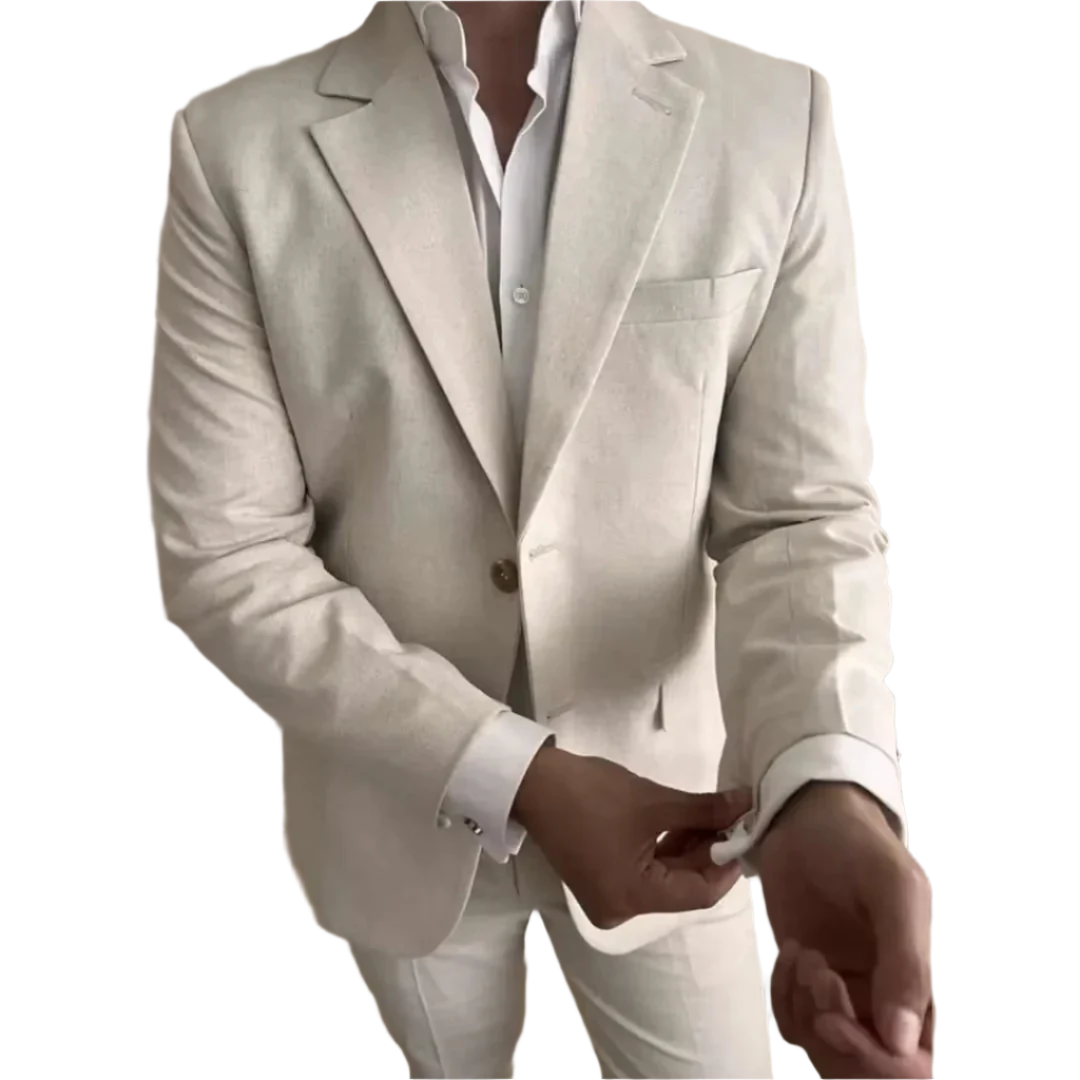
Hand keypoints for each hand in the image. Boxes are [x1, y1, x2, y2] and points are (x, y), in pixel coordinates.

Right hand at [511, 747, 752, 928]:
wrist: (533, 783)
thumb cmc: (591, 794)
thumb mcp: (655, 801)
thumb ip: (705, 810)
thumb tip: (748, 804)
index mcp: (633, 898)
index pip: (699, 894)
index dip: (727, 865)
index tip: (744, 832)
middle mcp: (621, 910)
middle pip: (681, 888)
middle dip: (708, 852)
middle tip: (730, 816)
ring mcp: (608, 899)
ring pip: (665, 880)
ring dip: (687, 849)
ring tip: (708, 813)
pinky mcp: (601, 883)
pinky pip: (644, 874)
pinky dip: (664, 851)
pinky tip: (681, 822)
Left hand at [757, 782, 935, 1077]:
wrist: (808, 813)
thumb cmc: (859, 844)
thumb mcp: (895, 890)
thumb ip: (907, 963)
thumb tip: (902, 1044)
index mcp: (920, 989)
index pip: (912, 1065)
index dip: (873, 1061)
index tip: (835, 1018)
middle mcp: (885, 1002)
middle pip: (865, 1071)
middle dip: (834, 1042)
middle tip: (817, 977)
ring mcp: (843, 993)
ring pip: (825, 1052)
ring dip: (804, 1012)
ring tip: (805, 955)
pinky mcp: (805, 980)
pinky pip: (795, 1022)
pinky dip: (784, 998)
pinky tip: (790, 953)